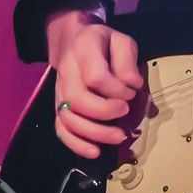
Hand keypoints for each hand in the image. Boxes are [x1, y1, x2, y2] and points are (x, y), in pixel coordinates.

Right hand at [45, 9, 143, 159]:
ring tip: (118, 136)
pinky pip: (61, 129)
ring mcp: (60, 91)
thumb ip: (127, 60)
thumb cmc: (102, 43)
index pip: (95, 76)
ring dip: (93, 133)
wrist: (72, 41)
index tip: (131, 91)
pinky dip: (76, 144)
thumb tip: (133, 85)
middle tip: (125, 111)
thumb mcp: (121, 40)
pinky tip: (95, 152)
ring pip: (67, 118)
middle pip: (77, 100)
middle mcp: (67, 72)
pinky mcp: (59, 106)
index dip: (116, 89)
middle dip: (104, 112)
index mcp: (84, 51)